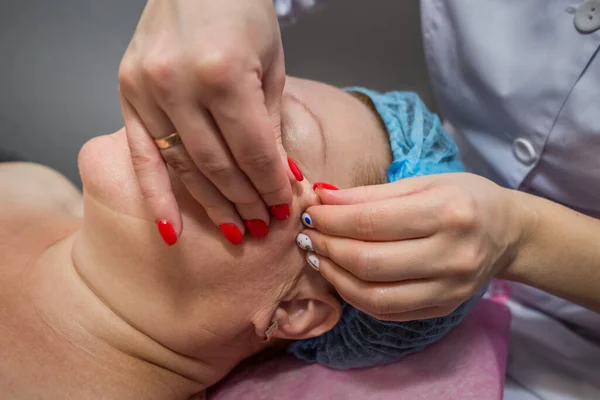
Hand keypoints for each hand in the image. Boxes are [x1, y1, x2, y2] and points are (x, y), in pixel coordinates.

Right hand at [118, 0, 291, 244]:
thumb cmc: (242, 12)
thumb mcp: (270, 66)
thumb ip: (271, 126)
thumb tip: (280, 177)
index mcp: (223, 74)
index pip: (253, 151)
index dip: (271, 185)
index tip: (284, 207)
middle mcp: (178, 85)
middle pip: (218, 165)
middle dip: (245, 201)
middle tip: (263, 225)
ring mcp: (146, 90)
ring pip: (183, 167)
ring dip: (211, 204)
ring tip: (234, 230)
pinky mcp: (126, 93)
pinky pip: (140, 156)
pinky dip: (155, 196)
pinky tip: (170, 230)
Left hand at [297, 174, 527, 320]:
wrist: (508, 234)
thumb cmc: (464, 198)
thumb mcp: (423, 182)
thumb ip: (372, 194)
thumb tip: (323, 199)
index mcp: (448, 213)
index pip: (371, 223)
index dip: (331, 220)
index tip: (311, 212)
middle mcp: (451, 256)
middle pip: (368, 262)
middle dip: (327, 247)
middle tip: (308, 234)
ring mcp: (448, 290)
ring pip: (372, 295)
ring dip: (334, 276)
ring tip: (317, 256)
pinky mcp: (441, 309)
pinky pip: (385, 311)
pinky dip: (354, 295)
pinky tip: (340, 275)